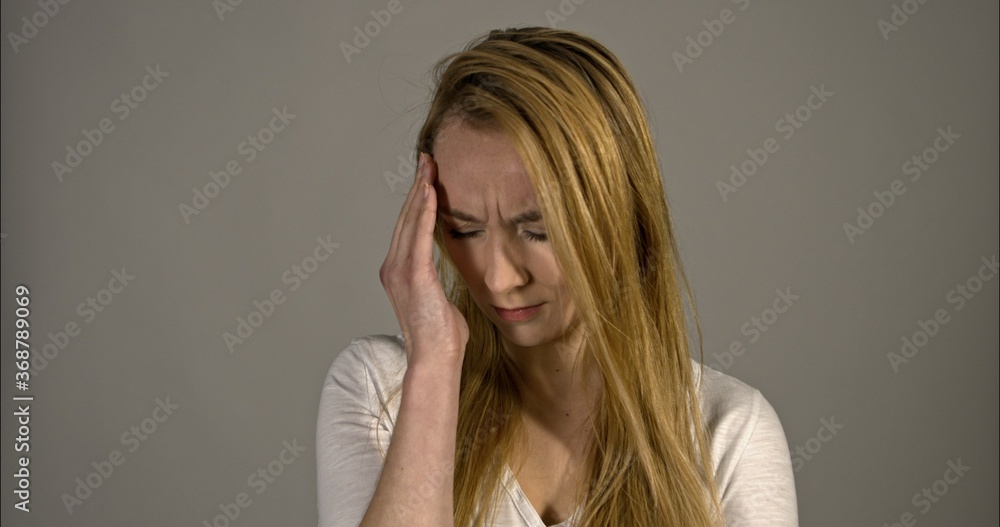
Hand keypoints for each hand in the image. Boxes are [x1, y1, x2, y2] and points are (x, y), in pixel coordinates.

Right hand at [379, 153, 468, 367]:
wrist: (436, 360)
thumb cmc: (442, 336)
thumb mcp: (440, 299)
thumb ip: (438, 281)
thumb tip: (452, 273)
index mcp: (398, 272)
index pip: (408, 228)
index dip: (416, 200)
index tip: (426, 176)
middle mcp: (393, 268)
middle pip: (405, 218)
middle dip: (416, 186)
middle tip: (426, 159)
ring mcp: (400, 272)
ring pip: (410, 222)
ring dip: (420, 191)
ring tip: (428, 166)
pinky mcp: (414, 276)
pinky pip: (419, 236)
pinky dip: (424, 211)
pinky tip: (430, 191)